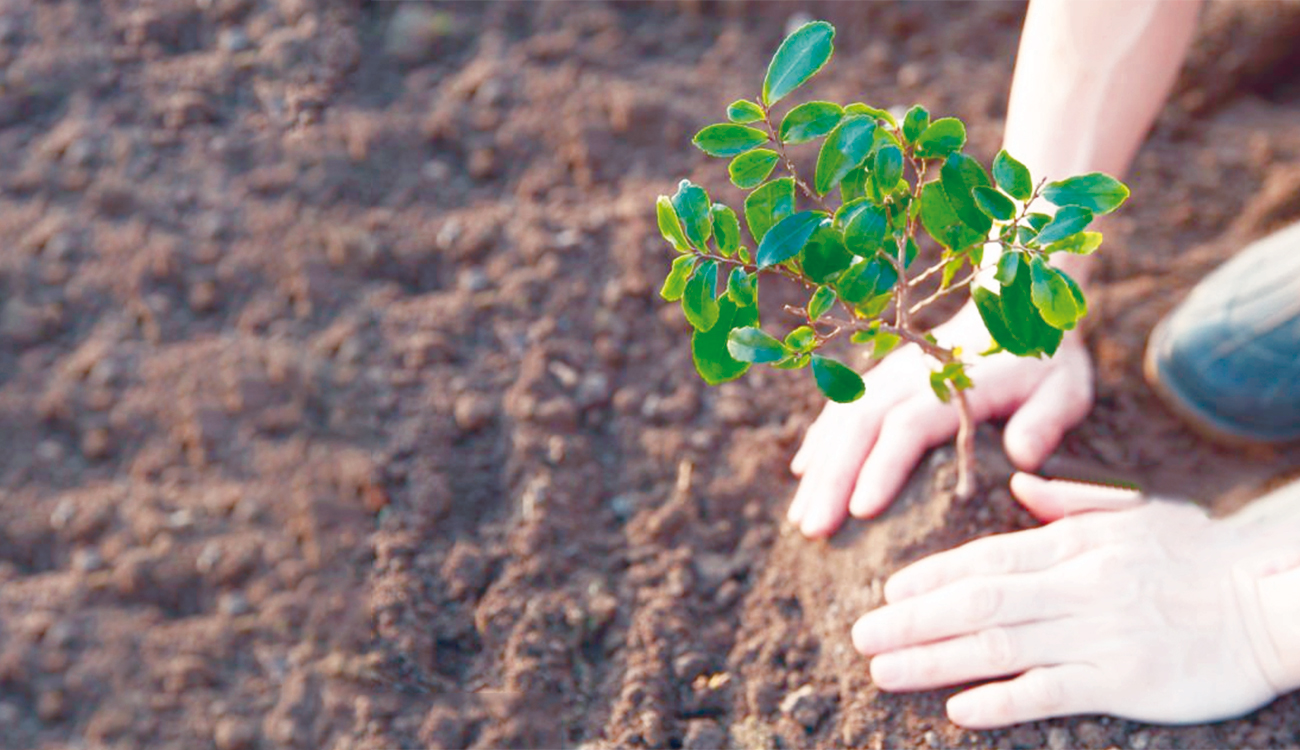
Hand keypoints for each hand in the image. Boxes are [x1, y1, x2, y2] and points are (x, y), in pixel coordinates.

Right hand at [787, 303, 1093, 537]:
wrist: (1016, 305)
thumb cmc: (1043, 361)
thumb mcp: (1065, 388)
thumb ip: (1046, 421)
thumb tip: (1023, 458)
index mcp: (955, 382)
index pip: (908, 426)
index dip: (882, 467)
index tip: (860, 511)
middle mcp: (912, 376)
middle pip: (860, 426)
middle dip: (833, 479)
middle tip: (812, 529)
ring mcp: (890, 374)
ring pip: (843, 418)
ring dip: (820, 468)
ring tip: (800, 517)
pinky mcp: (880, 377)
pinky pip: (840, 406)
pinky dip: (820, 439)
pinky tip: (804, 473)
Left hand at [851, 475, 1290, 727]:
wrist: (1271, 600)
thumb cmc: (1200, 555)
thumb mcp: (1136, 513)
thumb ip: (1070, 505)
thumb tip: (1021, 486)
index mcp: (1075, 543)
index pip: (985, 559)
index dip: (931, 578)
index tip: (887, 593)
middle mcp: (1077, 585)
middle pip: (977, 603)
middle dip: (912, 621)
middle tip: (860, 636)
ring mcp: (1099, 633)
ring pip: (999, 647)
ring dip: (934, 660)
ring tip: (884, 670)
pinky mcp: (1124, 680)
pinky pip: (1050, 691)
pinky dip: (1000, 700)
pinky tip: (958, 708)